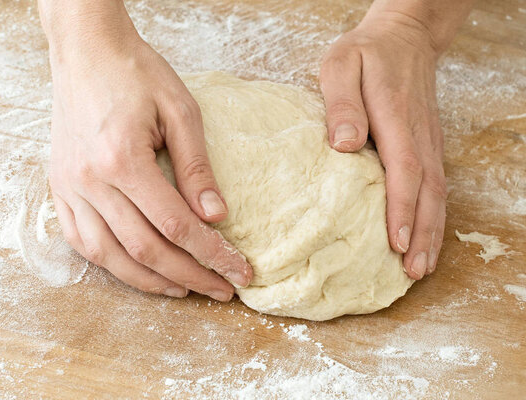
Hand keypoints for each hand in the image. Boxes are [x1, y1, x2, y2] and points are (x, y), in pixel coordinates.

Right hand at [46, 16, 252, 300]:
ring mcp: (69, 187)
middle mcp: (90, 180)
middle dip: (189, 274)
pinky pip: (80, 241)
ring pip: (108, 255)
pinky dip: (110, 263)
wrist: (86, 51)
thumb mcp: (180, 110)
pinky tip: (135, 270)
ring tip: (183, 288)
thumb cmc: (135, 73)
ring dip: (148, 280)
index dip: (211, 253)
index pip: (175, 225)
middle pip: (144, 248)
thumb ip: (197, 167)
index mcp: (122, 159)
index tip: (239, 270)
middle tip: (221, 288)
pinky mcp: (59, 187)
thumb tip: (215, 217)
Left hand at [319, 13, 446, 279]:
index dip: (401, 209)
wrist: (404, 36)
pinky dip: (433, 216)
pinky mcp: (428, 144)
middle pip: (427, 192)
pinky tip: (425, 237)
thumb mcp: (340, 65)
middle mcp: (418, 135)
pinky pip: (436, 185)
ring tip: (421, 268)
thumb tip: (345, 144)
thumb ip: (341, 103)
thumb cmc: (365, 53)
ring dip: (431, 232)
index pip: (404, 170)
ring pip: (436, 193)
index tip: (396, 243)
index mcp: (396, 117)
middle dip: (420, 234)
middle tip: (412, 273)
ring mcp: (428, 141)